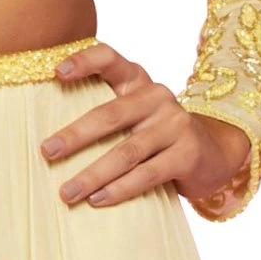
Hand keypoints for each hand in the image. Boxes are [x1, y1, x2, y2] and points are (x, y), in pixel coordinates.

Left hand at [39, 40, 252, 207]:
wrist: (213, 154)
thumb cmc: (156, 134)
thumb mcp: (133, 115)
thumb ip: (103, 113)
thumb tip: (48, 141)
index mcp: (137, 81)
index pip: (110, 59)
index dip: (84, 61)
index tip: (56, 72)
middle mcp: (157, 96)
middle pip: (110, 114)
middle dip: (75, 136)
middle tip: (47, 152)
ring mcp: (175, 124)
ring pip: (126, 151)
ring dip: (93, 174)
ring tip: (67, 192)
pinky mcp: (187, 154)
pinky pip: (147, 174)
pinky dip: (119, 189)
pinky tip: (97, 200)